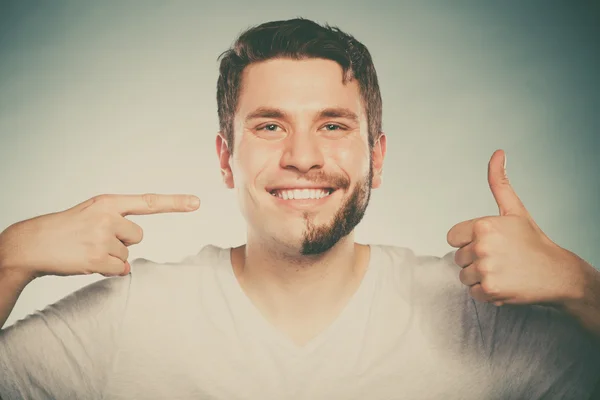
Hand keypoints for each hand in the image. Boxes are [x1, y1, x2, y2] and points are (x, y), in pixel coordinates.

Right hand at [0, 194, 199, 278]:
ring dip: (111, 256)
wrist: (31, 244)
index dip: (175, 203)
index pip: (149, 201)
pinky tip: (86, 261)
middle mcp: (109, 217)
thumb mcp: (91, 212)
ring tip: (86, 249)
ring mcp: (103, 238)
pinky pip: (120, 270)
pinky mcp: (98, 259)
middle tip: (94, 239)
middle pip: (138, 236)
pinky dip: (107, 270)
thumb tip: (133, 249)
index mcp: (108, 202)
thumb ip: (116, 218)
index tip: (197, 202)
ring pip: (127, 254)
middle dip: (122, 242)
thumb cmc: (64, 229)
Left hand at [446, 150, 585, 306]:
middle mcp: (482, 247)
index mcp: (484, 225)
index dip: (468, 241)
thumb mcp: (515, 210)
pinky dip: (486, 292)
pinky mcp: (490, 290)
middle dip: (475, 259)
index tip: (488, 242)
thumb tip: (497, 152)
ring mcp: (486, 269)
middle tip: (501, 258)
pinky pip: (473, 293)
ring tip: (503, 270)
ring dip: (479, 277)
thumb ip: (499, 182)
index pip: (452, 237)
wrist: (558, 274)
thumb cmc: (533, 242)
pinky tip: (505, 283)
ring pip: (464, 276)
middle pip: (458, 258)